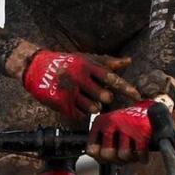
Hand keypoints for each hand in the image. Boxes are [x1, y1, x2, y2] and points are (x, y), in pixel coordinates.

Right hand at [22, 51, 140, 120]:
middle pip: (103, 95)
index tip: (137, 95)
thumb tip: (128, 61)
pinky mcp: (61, 103)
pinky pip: (79, 115)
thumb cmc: (67, 62)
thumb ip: (108, 62)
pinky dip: (81, 112)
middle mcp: (80, 78)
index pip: (111, 78)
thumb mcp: (86, 58)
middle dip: (105, 98)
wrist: (37, 67)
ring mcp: (70, 92)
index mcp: (88, 66)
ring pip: (92, 108)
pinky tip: (77, 104)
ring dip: (94, 107)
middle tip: (103, 97)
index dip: (125, 87)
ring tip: (88, 100)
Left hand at [86, 101, 155, 163]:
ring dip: (130, 158)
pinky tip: (143, 155)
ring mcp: (126, 126)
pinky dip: (142, 157)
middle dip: (116, 159)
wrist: (148, 111)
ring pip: (123, 155)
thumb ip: (100, 143)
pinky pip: (139, 153)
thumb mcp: (109, 128)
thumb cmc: (126, 124)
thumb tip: (97, 158)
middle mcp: (111, 122)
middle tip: (123, 155)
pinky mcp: (141, 131)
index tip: (108, 157)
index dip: (100, 157)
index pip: (91, 149)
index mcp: (100, 122)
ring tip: (133, 153)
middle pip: (106, 154)